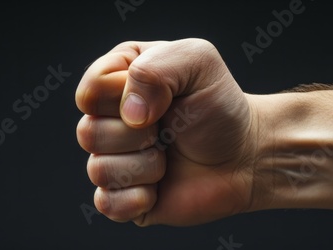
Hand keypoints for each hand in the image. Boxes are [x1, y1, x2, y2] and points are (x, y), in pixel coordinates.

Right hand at [76, 38, 260, 225]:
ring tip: (168, 157)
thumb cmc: (220, 106)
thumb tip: (129, 114)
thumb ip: (155, 68)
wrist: (245, 155)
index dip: (122, 98)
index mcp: (118, 81)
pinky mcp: (123, 195)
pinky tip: (160, 187)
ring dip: (145, 167)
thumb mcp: (198, 61)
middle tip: (168, 131)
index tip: (162, 100)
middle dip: (137, 136)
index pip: (90, 91)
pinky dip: (139, 198)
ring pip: (98, 170)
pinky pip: (107, 203)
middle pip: (87, 132)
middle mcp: (109, 120)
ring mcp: (115, 158)